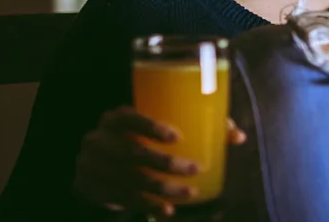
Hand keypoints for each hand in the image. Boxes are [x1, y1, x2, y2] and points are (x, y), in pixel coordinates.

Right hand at [73, 106, 245, 217]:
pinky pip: (121, 199)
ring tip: (189, 193)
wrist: (99, 166)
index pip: (129, 118)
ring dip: (161, 189)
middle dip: (165, 164)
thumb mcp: (160, 130)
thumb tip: (239, 136)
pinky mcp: (89, 189)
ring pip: (129, 180)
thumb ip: (200, 126)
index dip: (151, 127)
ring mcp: (89, 166)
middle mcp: (97, 139)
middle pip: (131, 152)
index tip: (178, 137)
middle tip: (195, 169)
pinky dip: (146, 206)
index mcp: (114, 118)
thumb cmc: (142, 140)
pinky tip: (167, 211)